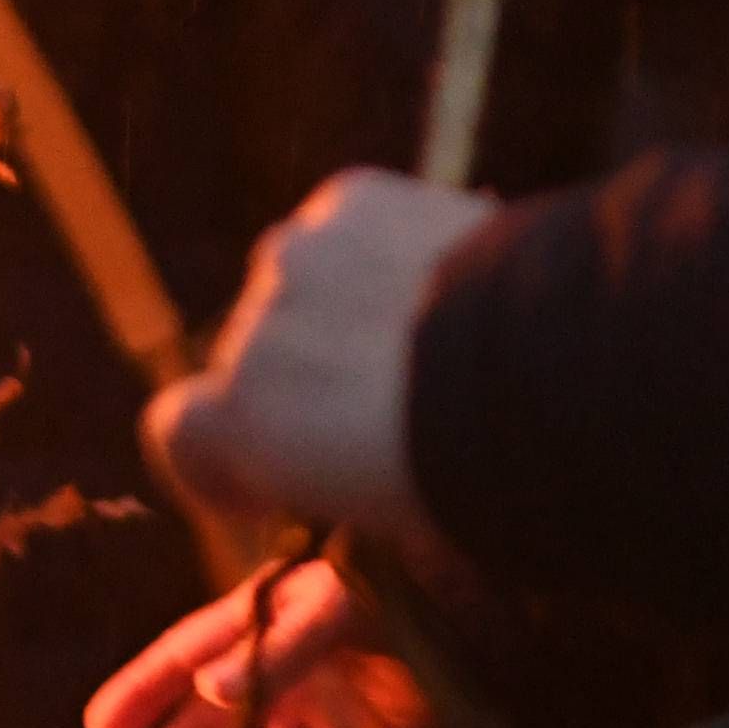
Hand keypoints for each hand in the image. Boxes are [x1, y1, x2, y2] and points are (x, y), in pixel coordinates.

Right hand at [83, 553, 429, 727]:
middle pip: (218, 715)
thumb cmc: (401, 584)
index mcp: (268, 615)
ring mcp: (336, 697)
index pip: (189, 653)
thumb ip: (276, 649)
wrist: (493, 595)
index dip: (144, 689)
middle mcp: (292, 660)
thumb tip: (208, 694)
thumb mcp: (333, 605)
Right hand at [146, 170, 482, 547]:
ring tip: (430, 338)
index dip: (222, 462)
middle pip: (257, 356)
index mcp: (240, 424)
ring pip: (304, 284)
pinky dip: (382, 249)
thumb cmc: (473, 472)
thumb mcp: (398, 532)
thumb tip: (372, 506)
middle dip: (307, 382)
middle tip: (391, 410)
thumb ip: (351, 509)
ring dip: (343, 309)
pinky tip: (446, 279)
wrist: (549, 362)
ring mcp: (299, 252)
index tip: (278, 484)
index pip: (179, 434)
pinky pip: (350, 226)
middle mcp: (252, 329)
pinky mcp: (353, 195)